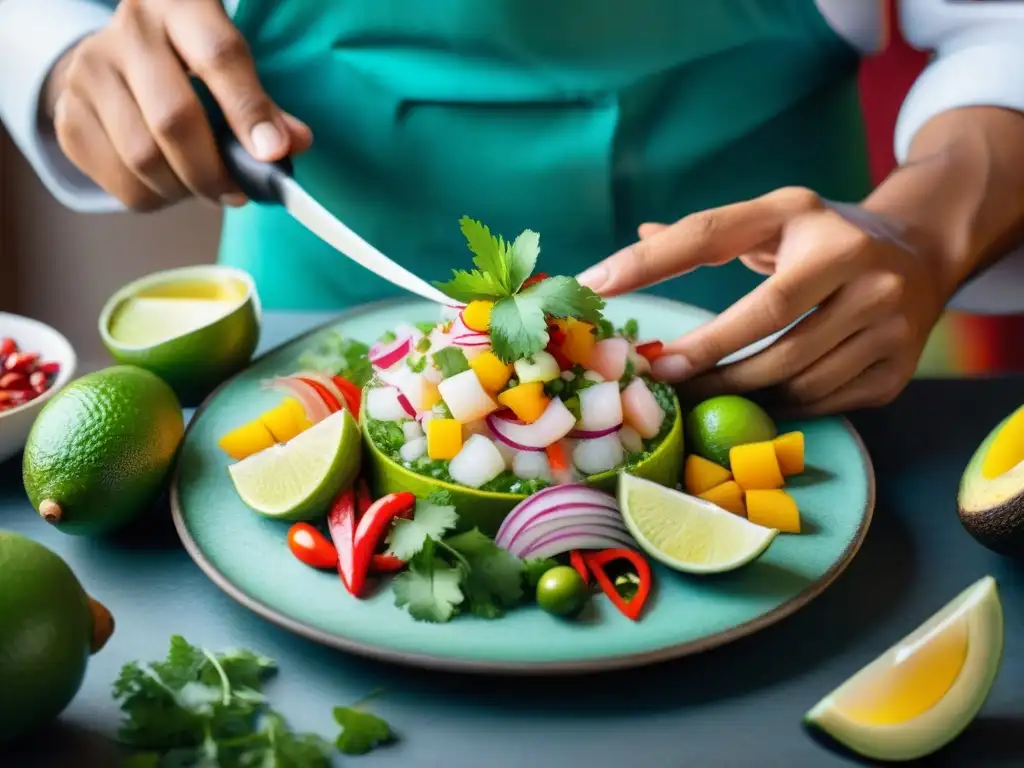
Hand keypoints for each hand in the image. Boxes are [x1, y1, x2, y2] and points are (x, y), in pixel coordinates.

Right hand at [45, 0, 311, 210]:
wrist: (118, 56)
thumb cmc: (192, 62)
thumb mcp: (230, 64)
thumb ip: (264, 105)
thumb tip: (292, 144)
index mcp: (179, 6)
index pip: (219, 58)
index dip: (249, 112)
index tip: (273, 154)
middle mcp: (128, 33)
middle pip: (174, 119)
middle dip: (215, 171)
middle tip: (238, 191)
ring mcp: (89, 74)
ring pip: (143, 158)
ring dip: (185, 190)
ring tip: (205, 186)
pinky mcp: (69, 118)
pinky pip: (121, 184)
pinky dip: (157, 199)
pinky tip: (171, 184)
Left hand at [578, 187, 953, 415]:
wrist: (926, 255)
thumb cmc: (825, 240)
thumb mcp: (775, 218)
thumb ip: (709, 231)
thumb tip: (637, 233)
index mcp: (806, 216)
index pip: (712, 236)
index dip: (650, 262)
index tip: (596, 285)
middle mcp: (856, 262)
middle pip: (762, 320)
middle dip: (703, 355)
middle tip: (660, 375)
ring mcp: (886, 317)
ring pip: (792, 373)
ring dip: (738, 389)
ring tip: (703, 391)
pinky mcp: (898, 366)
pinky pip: (822, 401)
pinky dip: (783, 404)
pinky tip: (760, 397)